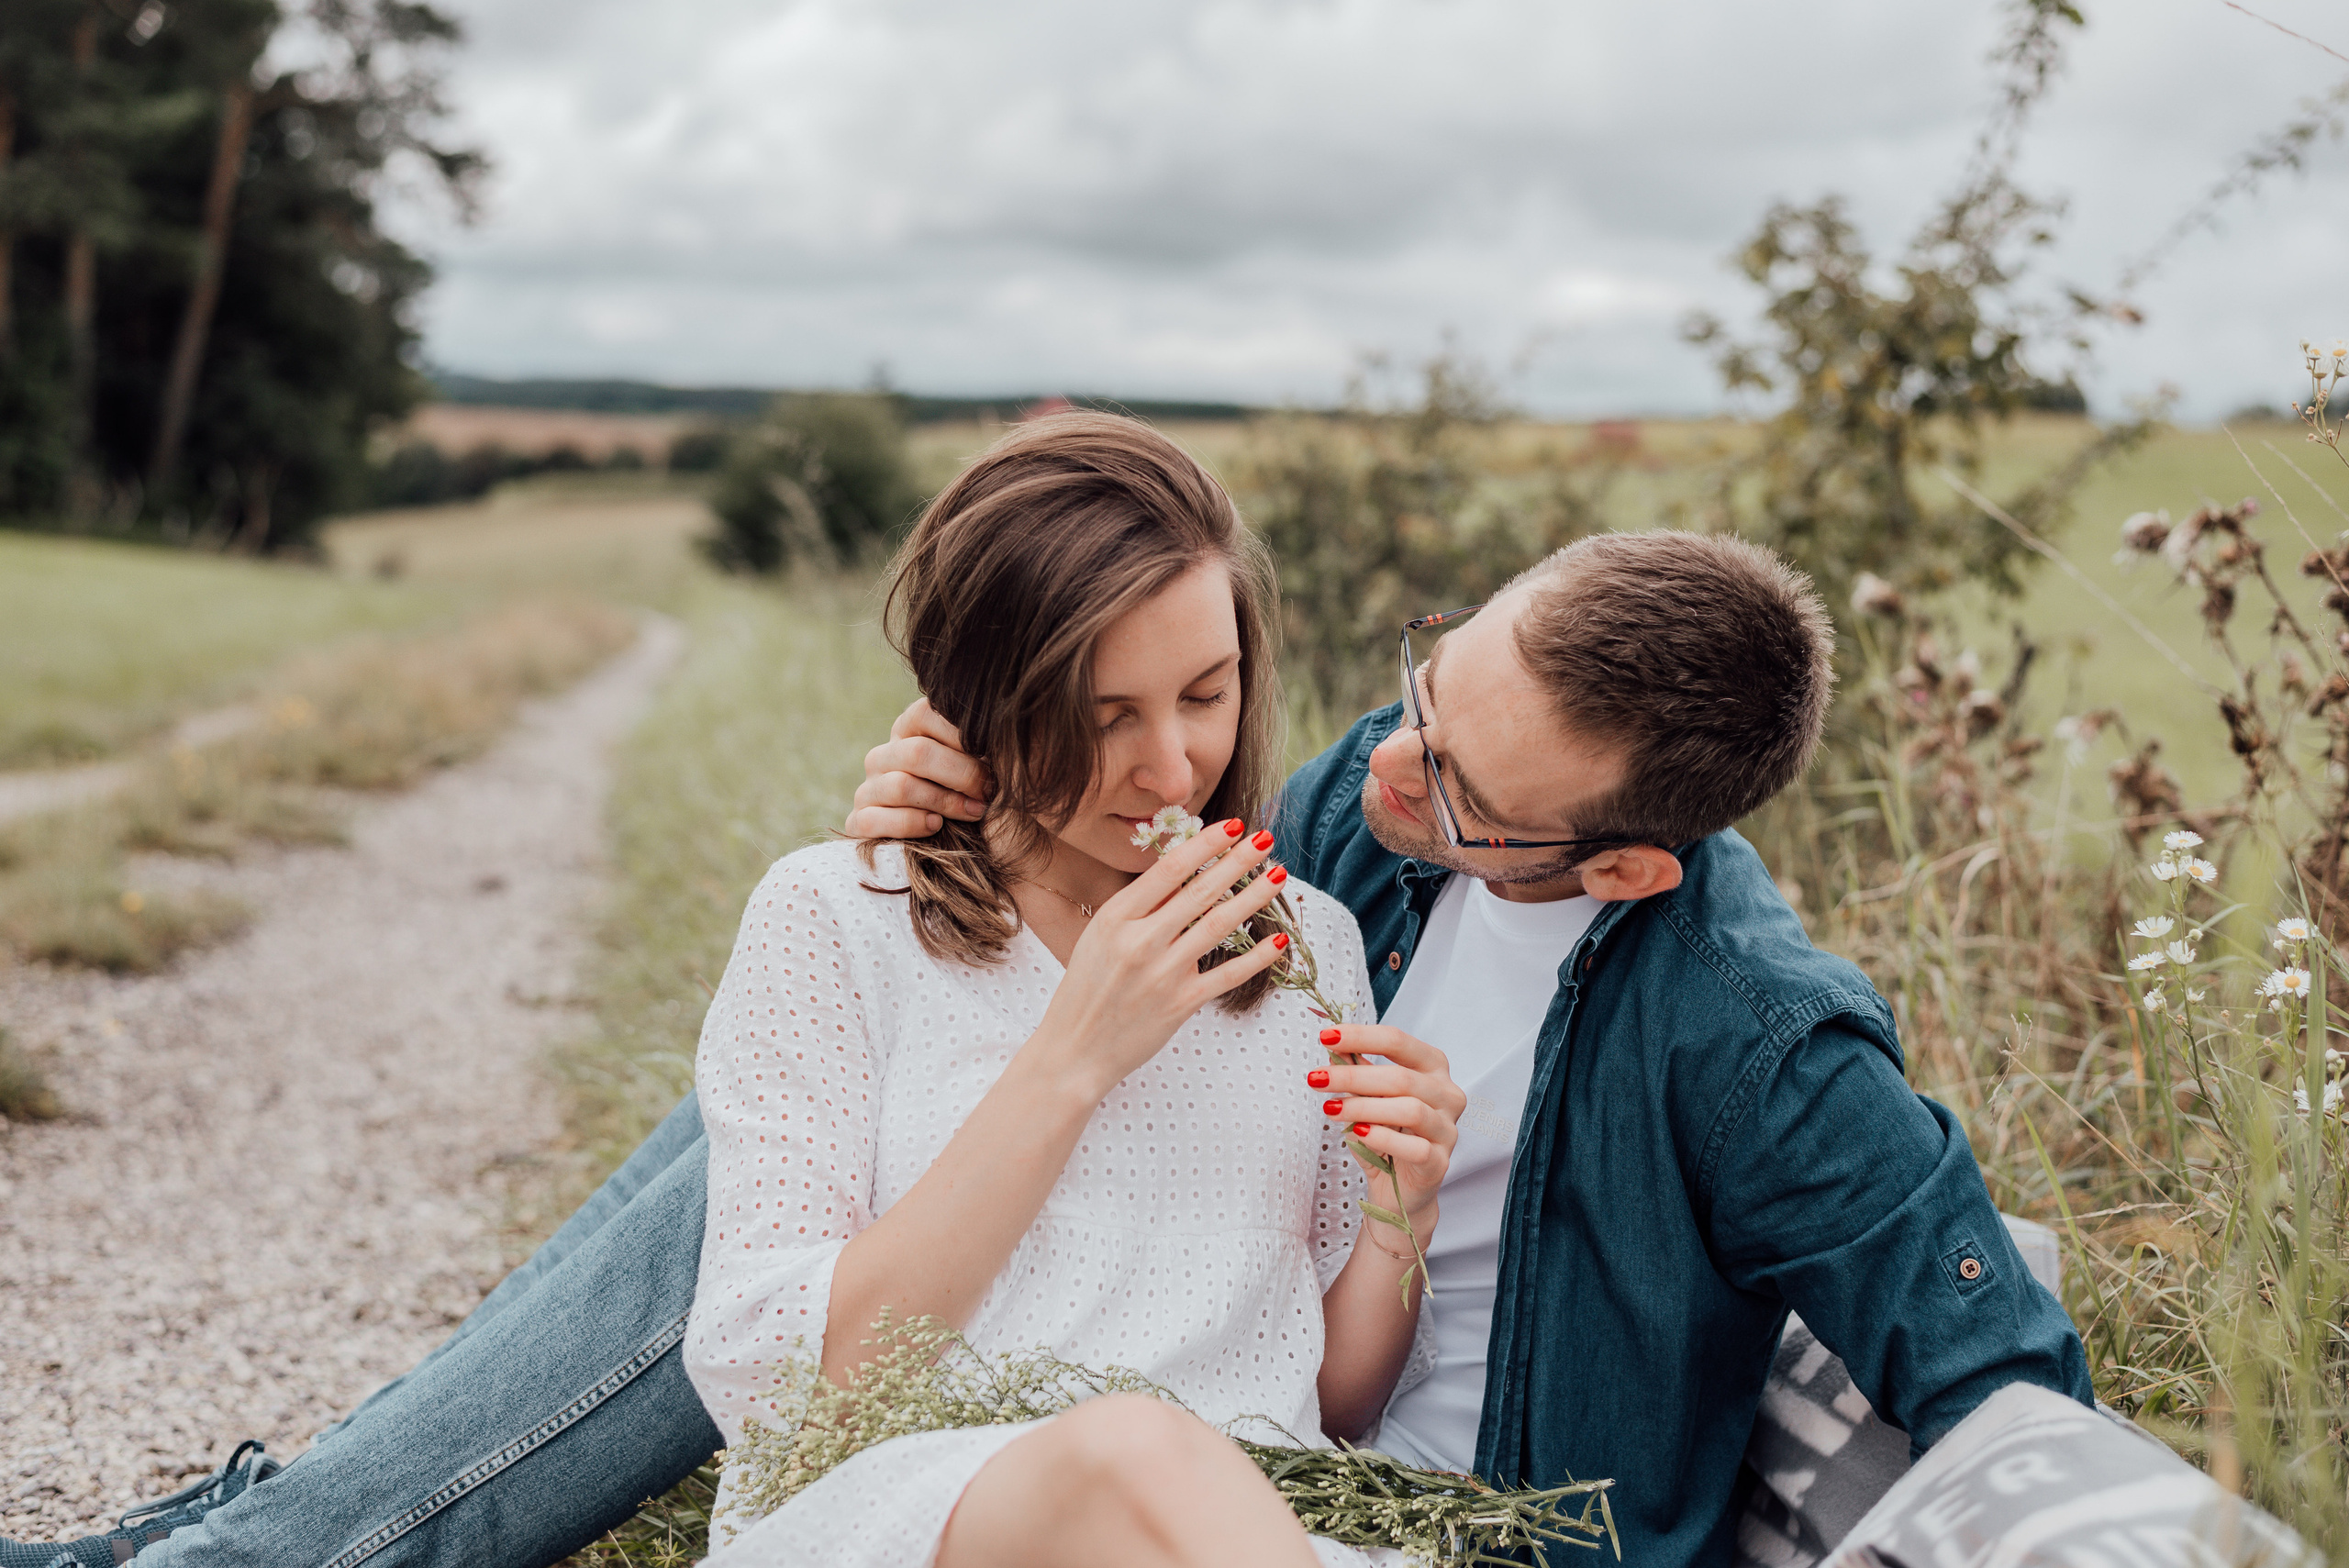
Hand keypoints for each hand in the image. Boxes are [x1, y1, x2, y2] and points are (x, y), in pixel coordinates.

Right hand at [846, 698, 992, 838]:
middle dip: (962, 774)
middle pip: (917, 753)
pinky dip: (910, 823)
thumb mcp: (984, 767)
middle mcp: (884, 756)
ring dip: (944, 801)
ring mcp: (869, 789)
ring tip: (974, 811)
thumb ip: (985, 745)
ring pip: (901, 786)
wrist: (960, 856)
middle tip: (990, 790)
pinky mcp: (858, 823)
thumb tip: (1000, 724)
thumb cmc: (978, 800)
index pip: (925, 714)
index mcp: (910, 732)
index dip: (963, 735)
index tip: (994, 754)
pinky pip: (874, 820)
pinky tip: (935, 826)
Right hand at [1028, 821, 1289, 1097]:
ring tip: (1278, 876)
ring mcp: (1161, 974)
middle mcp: (1139, 942)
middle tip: (1266, 839)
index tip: (1231, 827)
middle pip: (1199, 892)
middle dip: (1237, 861)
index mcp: (1115, 918)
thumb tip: (1187, 874)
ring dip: (1253, 898)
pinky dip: (1256, 958)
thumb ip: (1139, 910)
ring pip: (1218, 926)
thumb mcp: (1099, 937)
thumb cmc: (1086, 990)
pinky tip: (1278, 941)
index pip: (1168, 870)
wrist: (1073, 1051)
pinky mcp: (1180, 1005)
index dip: (1204, 845)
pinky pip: (1226, 975)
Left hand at [1311, 1025, 1461, 1235]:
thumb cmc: (1385, 1134)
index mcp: (1432, 1068)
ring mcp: (1447, 1129)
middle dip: (1353, 1076)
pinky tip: (1357, 1133)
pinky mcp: (1439, 1162)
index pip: (1398, 1042)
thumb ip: (1356, 1070)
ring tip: (1330, 1109)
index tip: (1326, 1037)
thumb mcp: (1367, 1097)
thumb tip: (1332, 1045)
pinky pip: (1415, 1147)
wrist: (1399, 1187)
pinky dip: (1382, 1137)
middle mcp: (1447, 1094)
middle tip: (1317, 1079)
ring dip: (1363, 1107)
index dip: (1361, 1036)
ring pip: (1410, 1110)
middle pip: (1401, 1077)